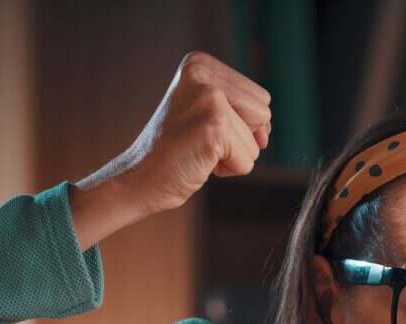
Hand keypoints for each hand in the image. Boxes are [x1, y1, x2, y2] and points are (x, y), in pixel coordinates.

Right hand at [73, 51, 271, 245]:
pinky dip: (228, 170)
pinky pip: (247, 161)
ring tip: (198, 151)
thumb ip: (239, 110)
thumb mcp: (204, 114)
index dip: (241, 125)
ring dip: (233, 156)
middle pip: (264, 114)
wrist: (140, 177)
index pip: (259, 98)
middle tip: (201, 141)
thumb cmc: (175, 150)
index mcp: (200, 63)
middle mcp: (204, 74)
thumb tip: (266, 133)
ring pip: (257, 141)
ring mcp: (209, 99)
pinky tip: (199, 162)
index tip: (203, 128)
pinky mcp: (214, 128)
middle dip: (242, 138)